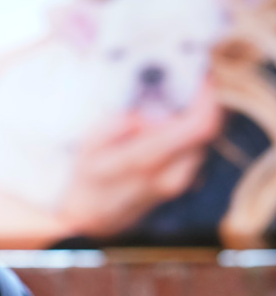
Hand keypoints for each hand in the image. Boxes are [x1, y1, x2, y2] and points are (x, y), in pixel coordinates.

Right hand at [57, 80, 222, 238]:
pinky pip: (197, 148)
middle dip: (200, 102)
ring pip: (205, 138)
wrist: (91, 220)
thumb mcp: (88, 147)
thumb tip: (145, 113)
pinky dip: (188, 131)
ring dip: (194, 117)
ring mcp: (181, 181)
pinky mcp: (183, 183)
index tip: (199, 75)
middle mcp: (173, 174)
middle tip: (182, 83)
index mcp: (149, 161)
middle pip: (209, 128)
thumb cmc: (86, 180)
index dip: (207, 96)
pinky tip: (166, 125)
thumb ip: (117, 125)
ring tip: (169, 104)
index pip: (200, 125)